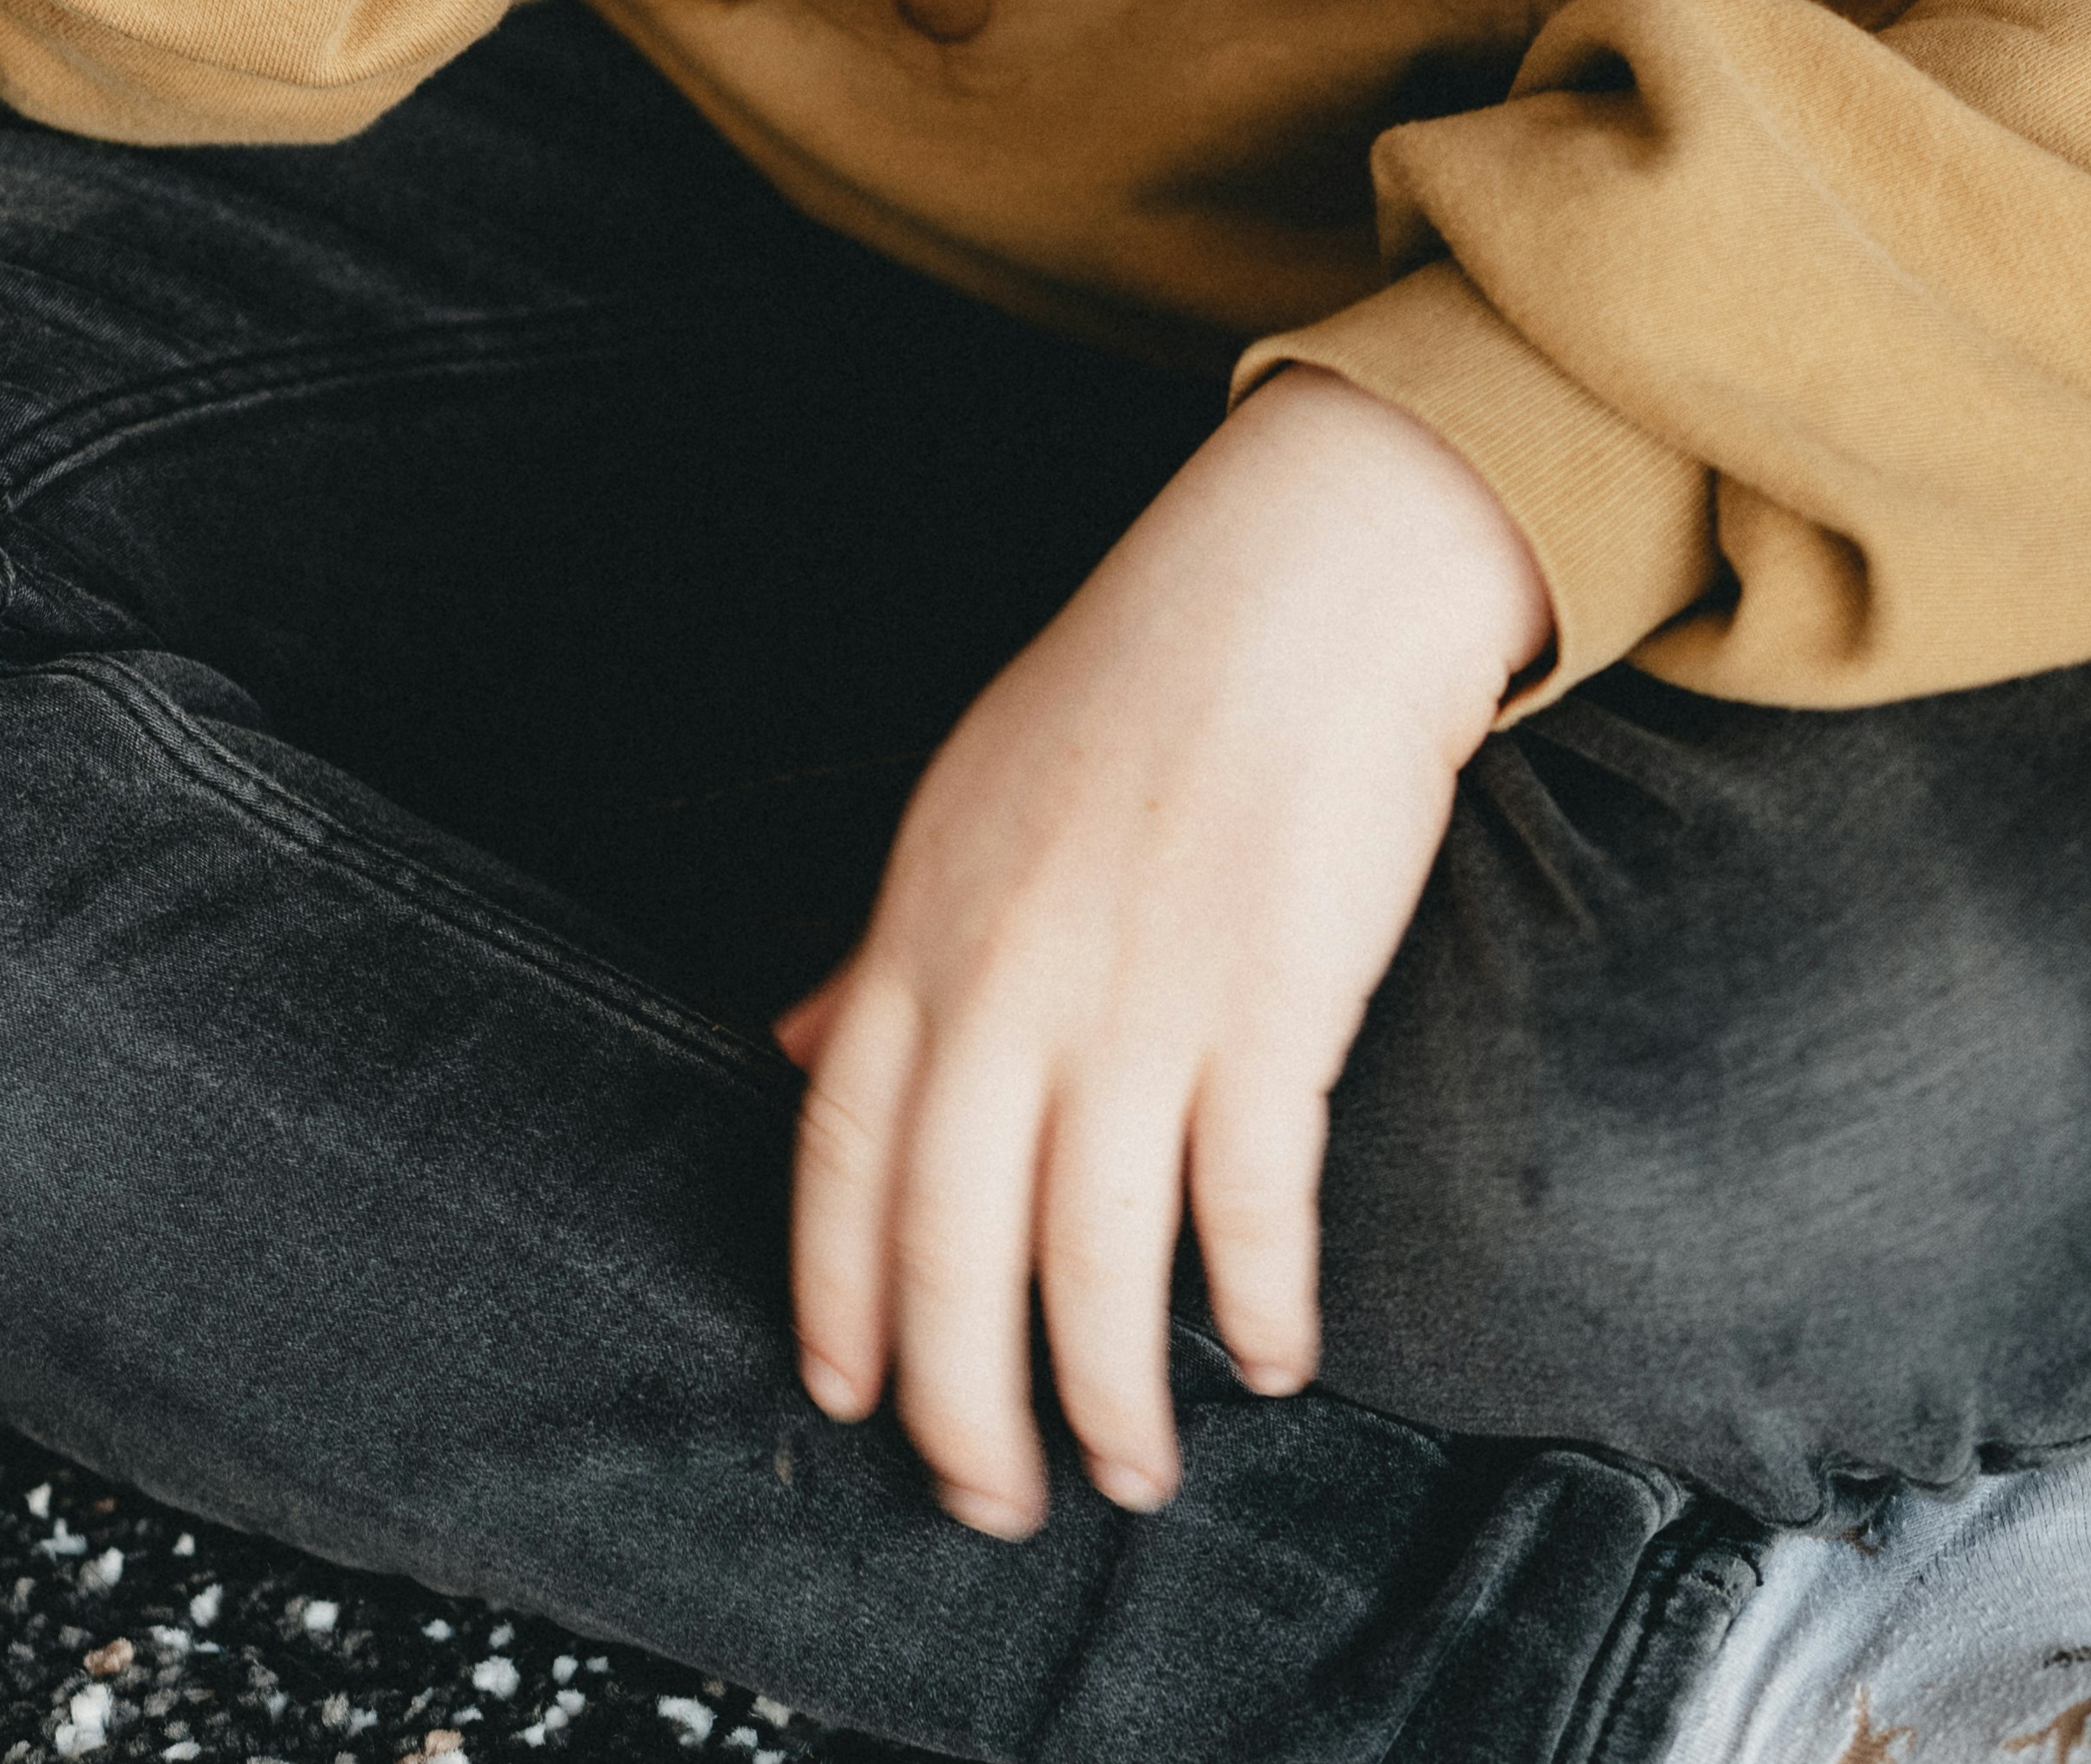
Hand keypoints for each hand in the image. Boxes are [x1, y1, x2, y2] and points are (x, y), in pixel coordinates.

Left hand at [776, 371, 1547, 1535]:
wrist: (1297, 588)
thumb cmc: (1134, 689)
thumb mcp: (959, 810)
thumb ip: (880, 950)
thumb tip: (792, 1042)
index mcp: (922, 936)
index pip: (841, 1159)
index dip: (837, 1299)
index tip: (847, 1401)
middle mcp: (1010, 986)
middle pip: (952, 1246)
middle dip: (963, 1403)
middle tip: (991, 1502)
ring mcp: (1139, 1003)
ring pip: (1094, 1259)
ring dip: (1109, 1395)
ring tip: (1134, 1471)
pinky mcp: (1271, 1008)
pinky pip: (1249, 1203)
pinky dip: (1258, 1302)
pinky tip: (1272, 1359)